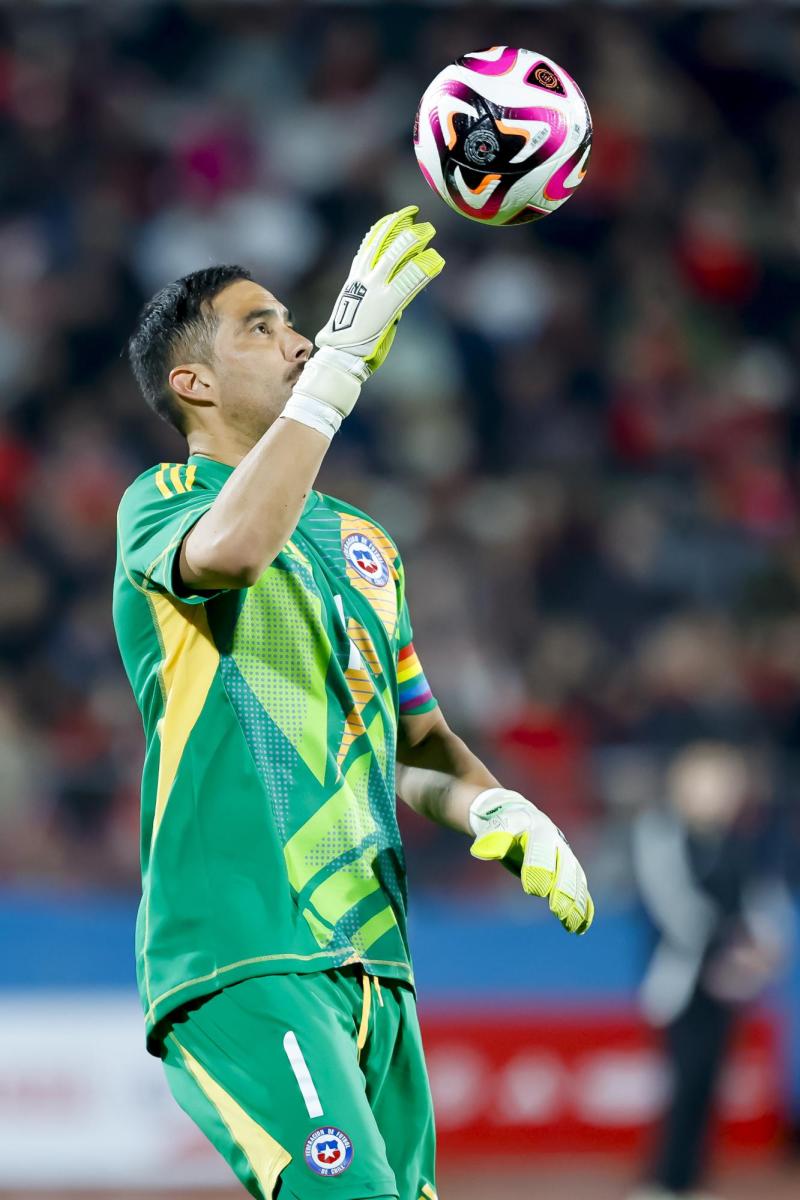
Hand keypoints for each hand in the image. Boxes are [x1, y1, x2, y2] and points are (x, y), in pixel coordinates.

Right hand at [315, 205, 443, 374]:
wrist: (341, 353)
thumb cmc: (347, 340)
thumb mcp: (356, 314)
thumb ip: (373, 303)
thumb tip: (394, 307)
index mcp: (355, 281)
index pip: (368, 247)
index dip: (381, 229)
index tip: (392, 218)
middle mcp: (364, 280)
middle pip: (382, 243)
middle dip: (398, 226)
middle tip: (413, 213)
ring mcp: (376, 289)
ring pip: (395, 255)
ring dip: (413, 240)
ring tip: (428, 229)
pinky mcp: (389, 303)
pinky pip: (410, 281)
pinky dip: (424, 269)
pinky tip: (437, 260)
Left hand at [469, 788, 593, 934]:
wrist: (521, 814)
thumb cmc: (503, 822)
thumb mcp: (495, 825)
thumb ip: (492, 837)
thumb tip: (479, 851)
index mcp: (535, 825)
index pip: (539, 847)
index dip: (536, 866)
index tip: (531, 890)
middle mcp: (554, 839)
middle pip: (560, 863)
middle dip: (560, 886)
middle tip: (556, 909)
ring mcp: (564, 853)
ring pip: (573, 876)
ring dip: (573, 899)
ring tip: (570, 924)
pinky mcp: (570, 867)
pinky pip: (579, 886)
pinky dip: (582, 905)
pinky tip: (581, 926)